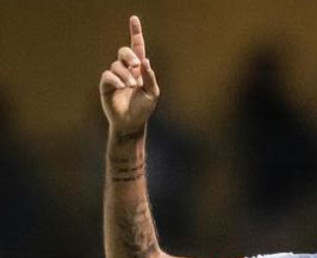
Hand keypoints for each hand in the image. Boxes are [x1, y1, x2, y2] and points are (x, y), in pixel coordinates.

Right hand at [100, 16, 159, 135]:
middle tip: (136, 65)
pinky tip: (122, 87)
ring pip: (116, 65)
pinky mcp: (106, 85)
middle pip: (124, 52)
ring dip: (125, 74)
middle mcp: (127, 70)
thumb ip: (149, 77)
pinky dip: (115, 79)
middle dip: (129, 55)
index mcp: (139, 70)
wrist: (131, 123)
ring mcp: (115, 77)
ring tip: (131, 86)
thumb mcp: (152, 93)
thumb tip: (145, 61)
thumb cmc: (143, 108)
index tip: (134, 19)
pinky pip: (107, 75)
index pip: (137, 48)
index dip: (135, 33)